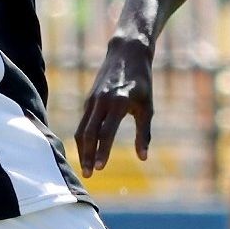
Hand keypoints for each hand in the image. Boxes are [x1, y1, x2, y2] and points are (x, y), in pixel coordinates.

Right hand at [75, 37, 154, 175]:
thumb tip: (142, 157)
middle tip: (88, 175)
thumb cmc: (142, 82)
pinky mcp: (89, 100)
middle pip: (88, 133)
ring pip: (82, 129)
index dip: (102, 151)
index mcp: (118, 102)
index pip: (106, 132)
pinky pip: (83, 122)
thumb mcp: (147, 107)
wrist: (127, 53)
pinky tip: (86, 151)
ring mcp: (92, 100)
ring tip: (86, 167)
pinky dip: (83, 139)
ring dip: (82, 150)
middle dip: (87, 155)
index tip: (100, 168)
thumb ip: (144, 133)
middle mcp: (101, 101)